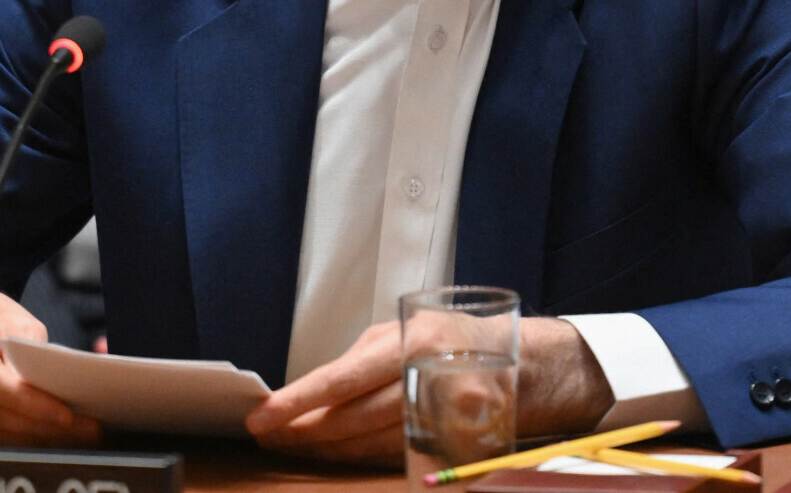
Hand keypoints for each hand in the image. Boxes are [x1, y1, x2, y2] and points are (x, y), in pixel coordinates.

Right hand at [0, 285, 100, 446]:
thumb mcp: (9, 315)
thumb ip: (27, 346)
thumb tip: (44, 388)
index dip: (27, 401)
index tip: (64, 415)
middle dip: (35, 425)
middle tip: (78, 431)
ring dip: (23, 439)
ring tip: (61, 436)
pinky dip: (1, 442)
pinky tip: (29, 437)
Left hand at [243, 317, 612, 464]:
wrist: (527, 361)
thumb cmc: (451, 339)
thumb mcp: (403, 334)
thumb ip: (361, 363)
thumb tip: (308, 393)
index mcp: (407, 343)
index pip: (341, 380)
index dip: (298, 402)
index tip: (263, 417)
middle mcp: (424, 378)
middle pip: (352, 419)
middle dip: (305, 431)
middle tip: (269, 436)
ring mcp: (442, 415)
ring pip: (369, 443)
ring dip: (327, 449)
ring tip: (291, 444)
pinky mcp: (453, 441)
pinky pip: (393, 455)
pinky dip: (359, 457)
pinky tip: (334, 454)